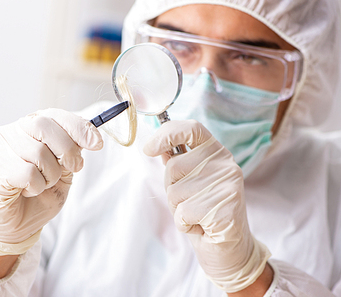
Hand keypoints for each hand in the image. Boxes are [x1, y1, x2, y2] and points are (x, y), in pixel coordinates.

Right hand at [0, 108, 102, 255]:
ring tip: (42, 184)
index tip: (97, 143)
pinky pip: (27, 173)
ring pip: (38, 152)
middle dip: (68, 150)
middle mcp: (12, 132)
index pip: (55, 115)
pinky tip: (27, 191)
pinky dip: (35, 186)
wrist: (15, 225)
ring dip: (50, 175)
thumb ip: (72, 153)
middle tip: (73, 168)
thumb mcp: (64, 172)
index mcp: (30, 127)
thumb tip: (91, 138)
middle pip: (44, 127)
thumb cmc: (38, 194)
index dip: (78, 127)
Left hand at [143, 120, 269, 292]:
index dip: (166, 134)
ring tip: (197, 214)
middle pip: (174, 166)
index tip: (149, 149)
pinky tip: (202, 227)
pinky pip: (183, 213)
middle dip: (171, 188)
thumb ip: (178, 163)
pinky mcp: (226, 209)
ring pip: (176, 192)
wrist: (230, 249)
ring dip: (178, 209)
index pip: (192, 129)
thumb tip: (157, 146)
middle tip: (189, 201)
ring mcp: (228, 186)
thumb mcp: (189, 183)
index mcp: (217, 153)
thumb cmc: (205, 212)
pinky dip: (185, 224)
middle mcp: (225, 164)